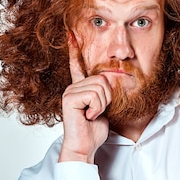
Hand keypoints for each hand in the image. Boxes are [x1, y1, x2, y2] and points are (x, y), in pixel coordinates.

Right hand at [58, 32, 111, 163]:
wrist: (84, 147)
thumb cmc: (93, 131)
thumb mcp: (103, 108)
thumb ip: (104, 93)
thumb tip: (110, 78)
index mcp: (80, 88)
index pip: (77, 65)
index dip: (74, 49)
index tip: (71, 33)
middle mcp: (73, 87)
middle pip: (102, 79)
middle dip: (107, 98)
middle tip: (98, 112)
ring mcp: (70, 92)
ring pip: (100, 87)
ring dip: (103, 104)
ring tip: (92, 115)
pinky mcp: (69, 98)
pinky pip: (94, 94)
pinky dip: (97, 108)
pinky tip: (88, 116)